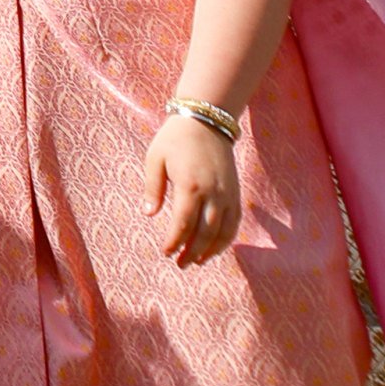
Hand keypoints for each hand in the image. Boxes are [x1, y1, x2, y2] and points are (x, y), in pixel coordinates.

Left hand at [139, 113, 243, 265]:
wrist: (207, 121)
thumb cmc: (175, 138)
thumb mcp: (155, 158)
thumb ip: (152, 188)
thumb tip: (148, 214)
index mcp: (190, 186)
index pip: (183, 224)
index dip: (174, 242)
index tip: (165, 252)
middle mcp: (213, 194)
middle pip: (205, 233)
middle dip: (192, 252)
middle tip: (180, 264)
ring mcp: (228, 195)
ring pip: (223, 232)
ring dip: (211, 250)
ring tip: (197, 261)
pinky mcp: (236, 193)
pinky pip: (235, 223)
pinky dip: (227, 239)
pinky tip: (215, 248)